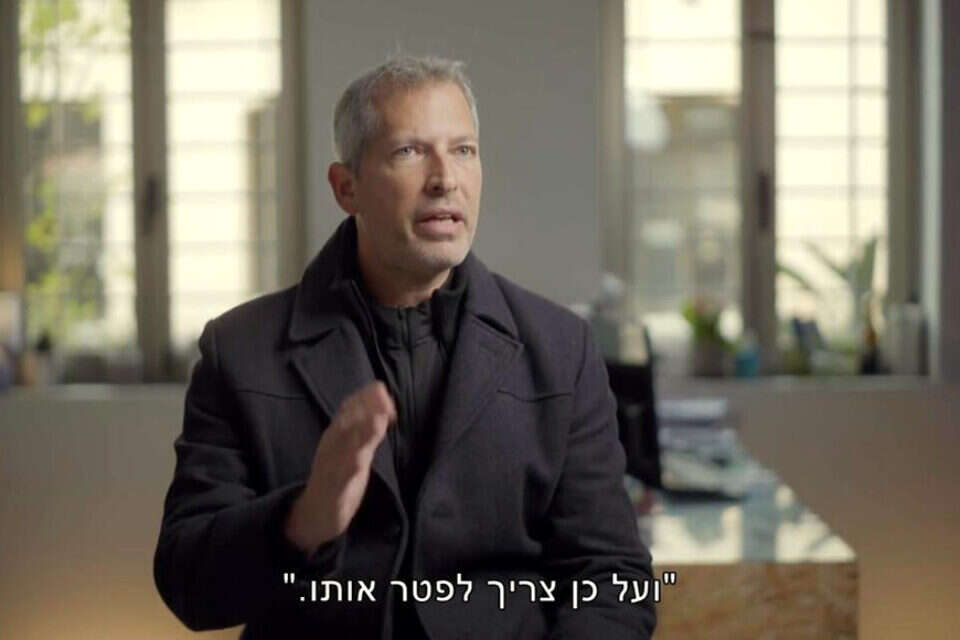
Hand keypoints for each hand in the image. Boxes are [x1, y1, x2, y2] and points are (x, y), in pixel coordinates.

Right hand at [283, 381, 395, 554]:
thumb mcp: (353, 445)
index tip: (383, 391)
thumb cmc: (338, 471)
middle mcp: (332, 446)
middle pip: (347, 422)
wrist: (316, 510)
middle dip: (365, 409)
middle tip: (383, 398)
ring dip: (360, 433)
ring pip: (344, 447)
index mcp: (336, 434)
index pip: (349, 408)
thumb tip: (383, 398)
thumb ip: (367, 424)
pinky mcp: (334, 489)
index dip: (366, 398)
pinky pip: (340, 478)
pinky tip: (358, 462)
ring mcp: (332, 467)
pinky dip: (348, 469)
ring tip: (377, 422)